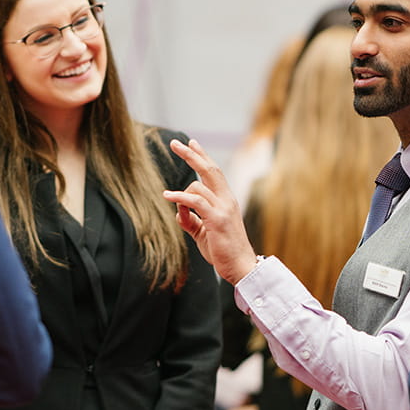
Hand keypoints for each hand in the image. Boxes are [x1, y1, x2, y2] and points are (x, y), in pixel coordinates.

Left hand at [162, 138, 259, 284]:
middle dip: (191, 154)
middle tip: (174, 143)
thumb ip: (191, 220)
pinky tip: (167, 196)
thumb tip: (178, 211)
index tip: (191, 142)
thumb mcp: (204, 232)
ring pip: (198, 186)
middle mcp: (227, 200)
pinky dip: (180, 197)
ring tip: (169, 198)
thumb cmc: (223, 250)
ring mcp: (223, 208)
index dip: (202, 156)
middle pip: (209, 169)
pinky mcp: (217, 219)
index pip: (214, 172)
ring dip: (180, 192)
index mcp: (226, 200)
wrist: (241, 267)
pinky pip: (196, 202)